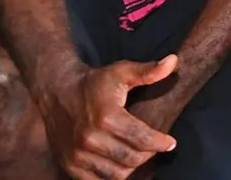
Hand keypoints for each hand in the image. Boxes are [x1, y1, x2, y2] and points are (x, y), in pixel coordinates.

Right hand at [40, 56, 178, 179]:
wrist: (57, 92)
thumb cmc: (95, 82)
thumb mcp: (121, 72)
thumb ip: (148, 71)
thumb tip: (173, 61)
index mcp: (106, 116)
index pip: (142, 138)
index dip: (160, 143)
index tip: (170, 143)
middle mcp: (90, 138)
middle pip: (131, 158)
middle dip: (148, 154)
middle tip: (155, 147)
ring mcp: (77, 154)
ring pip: (117, 174)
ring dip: (132, 167)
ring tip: (139, 154)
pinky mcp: (69, 165)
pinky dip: (113, 176)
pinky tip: (120, 164)